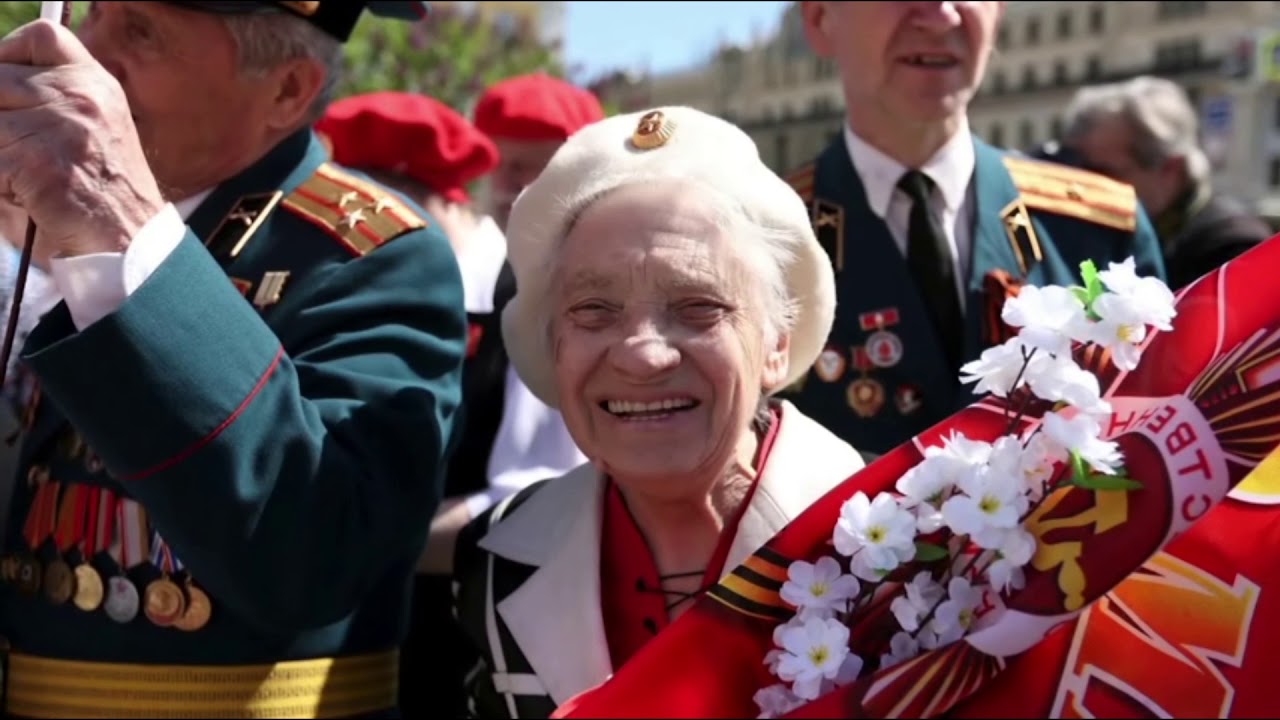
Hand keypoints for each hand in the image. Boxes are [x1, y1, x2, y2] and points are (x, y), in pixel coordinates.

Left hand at [0, 20, 164, 257]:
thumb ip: (50, 100)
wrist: (130, 243)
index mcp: (98, 85)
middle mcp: (83, 97)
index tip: (6, 89)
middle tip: (16, 147)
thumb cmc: (103, 194)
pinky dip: (1, 183)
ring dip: (0, 153)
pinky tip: (26, 196)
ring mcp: (62, 126)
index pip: (42, 37)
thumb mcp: (91, 130)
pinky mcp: (39, 159)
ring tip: (25, 178)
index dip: (9, 56)